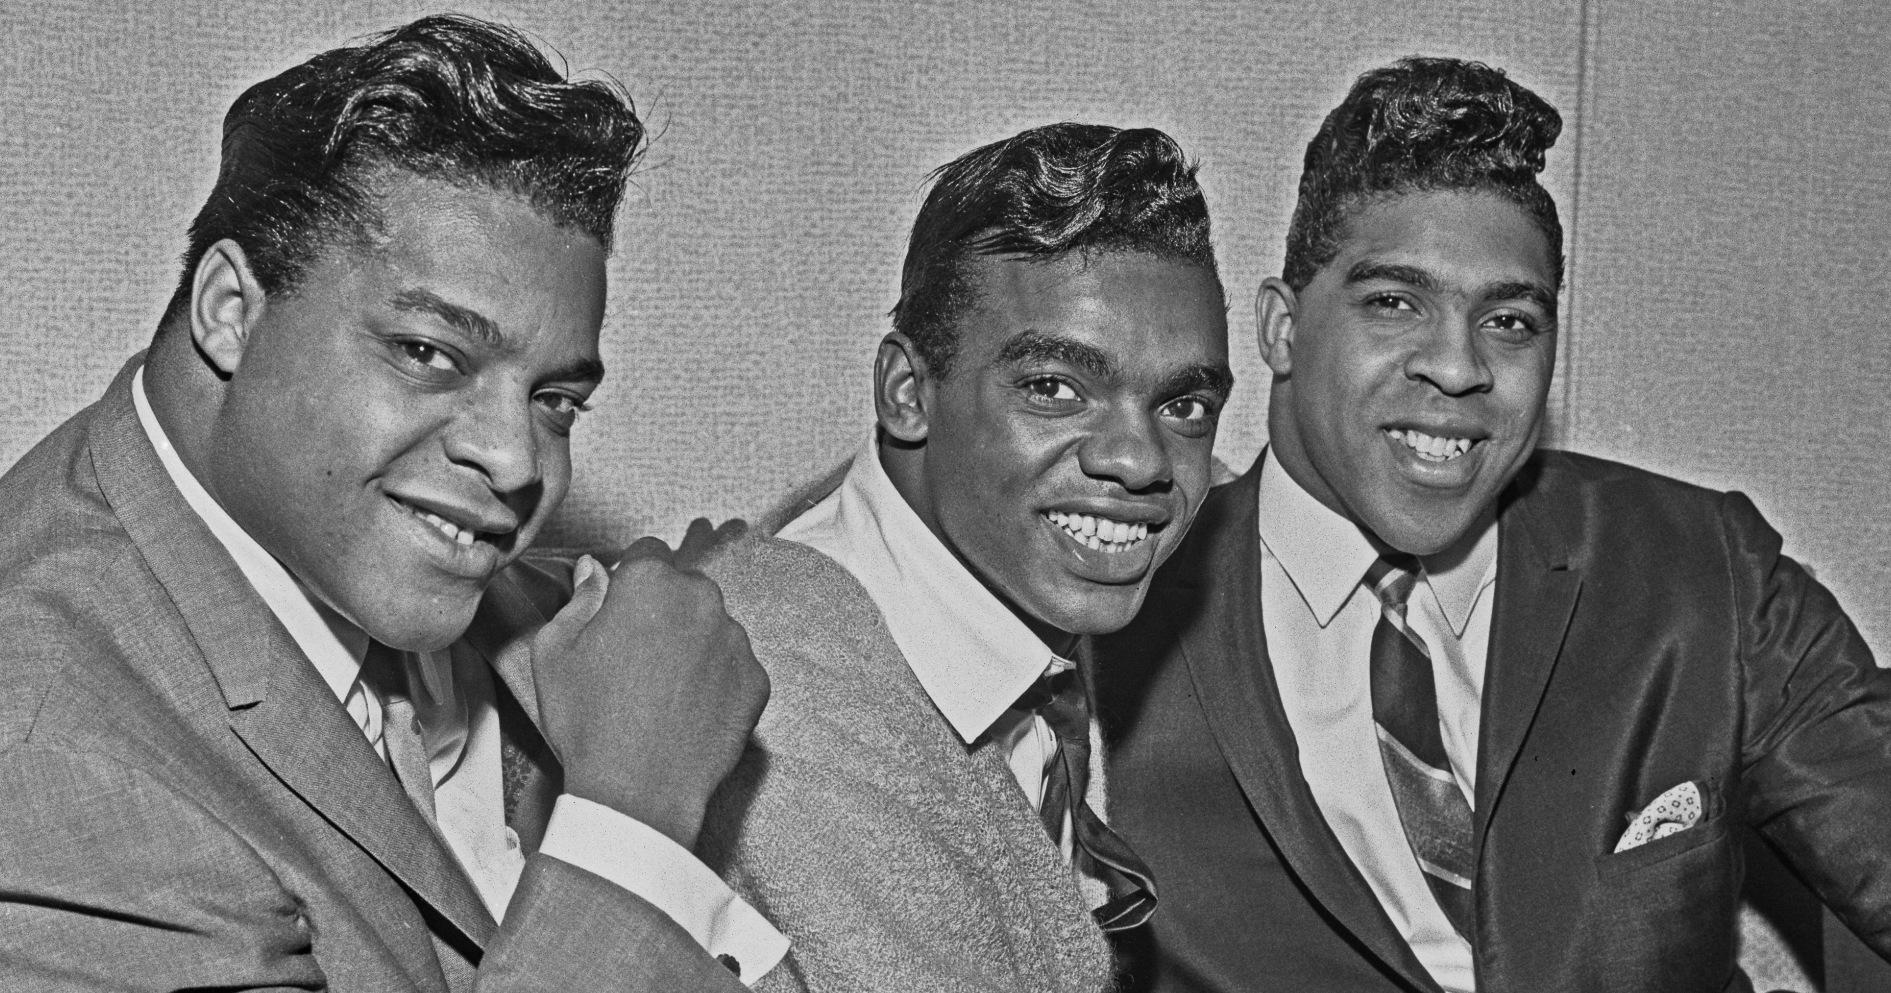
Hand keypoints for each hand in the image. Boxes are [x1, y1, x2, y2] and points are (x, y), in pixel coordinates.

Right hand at [531, 519, 768, 848]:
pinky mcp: (756, 680)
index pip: (645, 554)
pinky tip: (688, 711)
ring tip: (661, 691)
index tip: (619, 613)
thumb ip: (578, 599)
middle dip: (664, 610)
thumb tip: (593, 570)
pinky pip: (735, 667)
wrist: (637, 793)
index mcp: (650, 582)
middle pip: (684, 588)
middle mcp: (702, 599)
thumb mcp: (554, 652)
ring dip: (693, 643)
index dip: (628, 582)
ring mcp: (735, 640)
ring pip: (713, 625)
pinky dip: (716, 681)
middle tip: (637, 657)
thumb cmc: (588, 722)